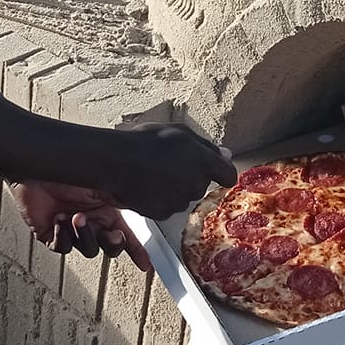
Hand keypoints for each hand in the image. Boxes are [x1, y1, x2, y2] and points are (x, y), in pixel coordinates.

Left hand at [14, 181, 150, 270]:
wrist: (33, 168)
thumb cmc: (65, 167)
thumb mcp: (101, 182)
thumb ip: (121, 197)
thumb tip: (141, 206)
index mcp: (106, 209)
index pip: (125, 233)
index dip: (137, 250)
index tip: (145, 264)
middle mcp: (90, 220)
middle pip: (109, 246)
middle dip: (112, 243)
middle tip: (112, 235)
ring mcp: (71, 229)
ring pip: (88, 249)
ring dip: (85, 235)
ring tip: (76, 217)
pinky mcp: (52, 235)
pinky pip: (63, 247)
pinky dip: (63, 235)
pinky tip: (60, 219)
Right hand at [91, 125, 237, 221]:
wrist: (116, 161)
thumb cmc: (145, 141)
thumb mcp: (179, 131)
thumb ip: (207, 146)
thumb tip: (226, 155)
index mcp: (205, 162)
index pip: (228, 175)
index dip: (222, 173)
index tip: (217, 172)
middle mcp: (196, 184)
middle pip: (201, 185)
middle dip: (190, 176)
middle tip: (169, 164)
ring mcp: (179, 201)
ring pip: (183, 197)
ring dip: (174, 188)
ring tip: (154, 173)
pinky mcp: (163, 213)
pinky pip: (166, 207)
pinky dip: (159, 199)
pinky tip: (147, 186)